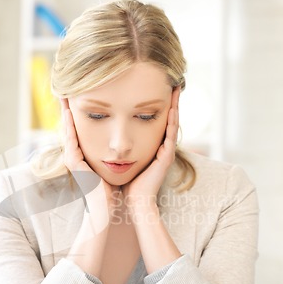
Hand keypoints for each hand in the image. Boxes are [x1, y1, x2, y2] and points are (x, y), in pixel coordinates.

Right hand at [61, 100, 119, 214]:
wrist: (110, 207)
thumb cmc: (115, 188)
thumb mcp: (113, 162)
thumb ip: (114, 150)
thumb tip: (124, 138)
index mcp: (84, 154)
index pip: (80, 128)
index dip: (80, 111)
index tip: (80, 93)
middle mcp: (76, 155)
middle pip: (70, 126)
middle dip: (68, 108)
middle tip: (66, 88)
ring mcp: (72, 159)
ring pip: (67, 130)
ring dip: (65, 112)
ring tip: (64, 95)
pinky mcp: (73, 163)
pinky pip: (70, 140)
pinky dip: (68, 126)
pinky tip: (68, 112)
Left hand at [122, 87, 179, 207]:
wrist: (133, 202)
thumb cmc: (125, 183)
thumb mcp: (122, 158)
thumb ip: (119, 146)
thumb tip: (107, 135)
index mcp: (151, 146)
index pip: (154, 120)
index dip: (155, 105)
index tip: (153, 87)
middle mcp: (161, 147)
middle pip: (167, 118)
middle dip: (168, 101)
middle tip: (169, 81)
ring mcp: (165, 152)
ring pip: (172, 123)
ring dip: (174, 106)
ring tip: (175, 88)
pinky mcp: (166, 157)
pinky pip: (171, 135)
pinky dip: (172, 121)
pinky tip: (172, 108)